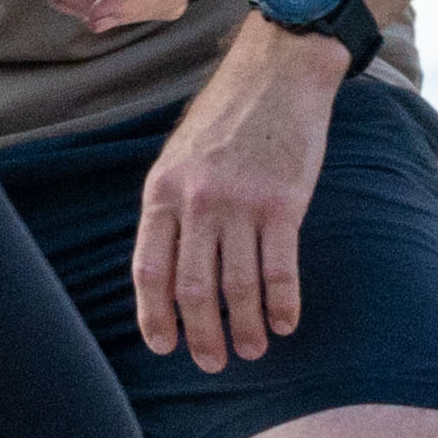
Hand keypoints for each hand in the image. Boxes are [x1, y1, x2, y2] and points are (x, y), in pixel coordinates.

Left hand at [130, 22, 342, 366]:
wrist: (278, 75)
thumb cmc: (229, 118)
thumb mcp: (180, 157)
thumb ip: (172, 208)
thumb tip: (169, 267)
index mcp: (162, 191)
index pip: (150, 269)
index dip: (154, 315)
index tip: (164, 346)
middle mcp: (196, 201)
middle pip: (193, 287)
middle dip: (202, 334)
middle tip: (212, 363)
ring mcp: (240, 203)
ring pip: (238, 285)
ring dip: (246, 327)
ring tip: (253, 351)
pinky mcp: (284, 202)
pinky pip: (280, 268)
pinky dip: (283, 303)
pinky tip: (287, 323)